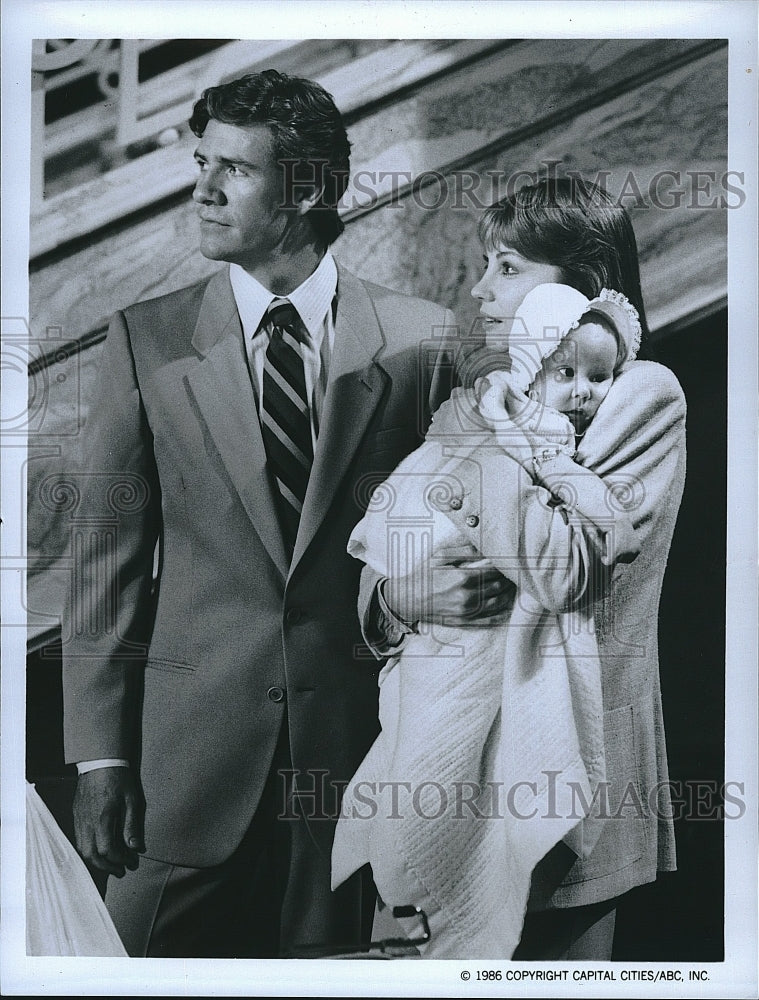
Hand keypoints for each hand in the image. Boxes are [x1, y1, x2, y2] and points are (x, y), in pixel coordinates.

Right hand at [73, 767, 144, 875]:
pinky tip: (100, 850)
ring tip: (111, 863)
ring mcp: (79, 820)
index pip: (107, 850)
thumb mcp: (132, 800)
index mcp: (103, 819)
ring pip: (82, 850)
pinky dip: (89, 850)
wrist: (100, 762)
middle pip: (91, 855)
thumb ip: (132, 825)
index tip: (132, 861)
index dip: (120, 860)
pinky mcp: (76, 816)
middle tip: (121, 870)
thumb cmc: (119, 779)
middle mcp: (88, 823)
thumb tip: (135, 847)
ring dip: (96, 861)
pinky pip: (79, 840)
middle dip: (107, 867)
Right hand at [384, 556, 514, 627]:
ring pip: (498, 603)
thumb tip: (486, 546)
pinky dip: (501, 612)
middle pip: (498, 586)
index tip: (510, 560)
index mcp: (463, 577)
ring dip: (508, 594)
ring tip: (512, 585)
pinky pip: (489, 619)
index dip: (504, 564)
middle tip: (514, 572)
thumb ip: (465, 551)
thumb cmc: (423, 575)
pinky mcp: (464, 622)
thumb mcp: (440, 556)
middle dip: (508, 578)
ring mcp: (467, 612)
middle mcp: (467, 597)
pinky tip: (506, 605)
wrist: (407, 599)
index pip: (494, 570)